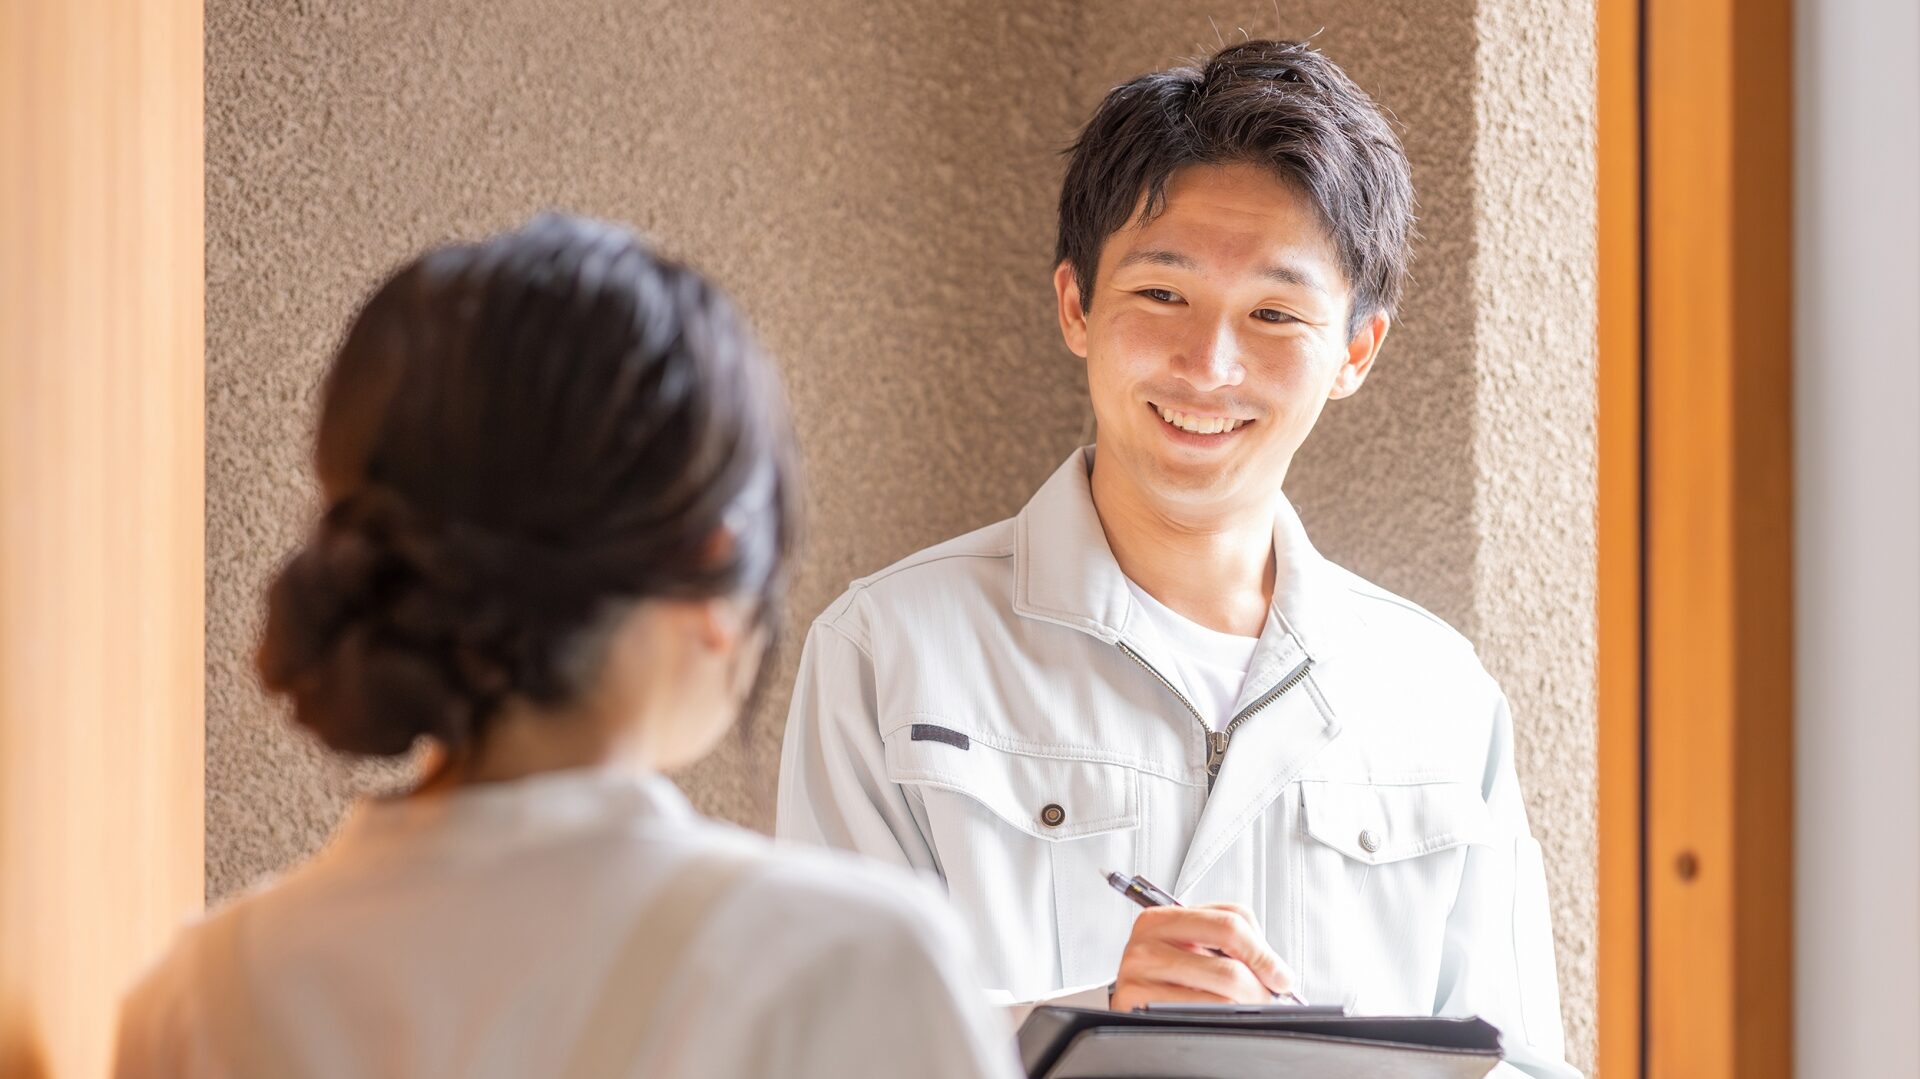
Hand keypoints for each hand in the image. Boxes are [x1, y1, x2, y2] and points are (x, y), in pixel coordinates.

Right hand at [1108, 903, 1296, 1012]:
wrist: (1128, 1014)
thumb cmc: (1167, 980)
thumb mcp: (1192, 948)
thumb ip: (1230, 942)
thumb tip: (1277, 972)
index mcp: (1161, 919)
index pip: (1230, 923)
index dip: (1264, 953)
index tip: (1280, 975)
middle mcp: (1145, 944)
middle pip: (1230, 967)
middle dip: (1260, 988)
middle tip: (1269, 999)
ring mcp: (1138, 976)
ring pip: (1221, 995)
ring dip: (1245, 1008)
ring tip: (1244, 1010)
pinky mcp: (1137, 1006)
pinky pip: (1201, 1016)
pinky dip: (1221, 1022)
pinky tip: (1218, 1020)